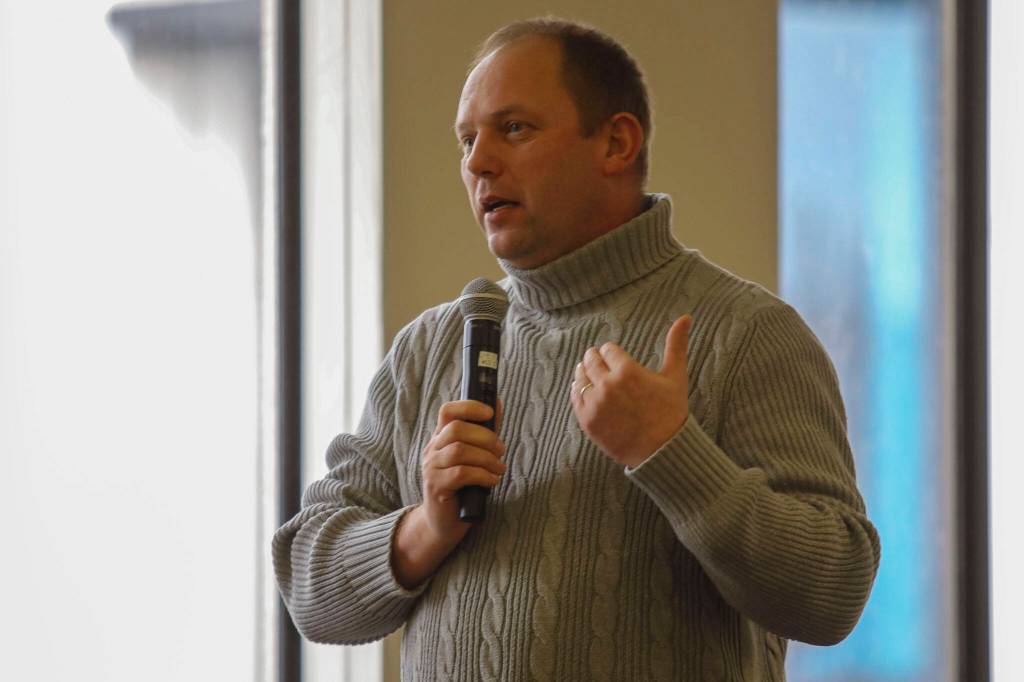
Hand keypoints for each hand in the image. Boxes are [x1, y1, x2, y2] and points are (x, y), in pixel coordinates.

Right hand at [419, 399, 505, 544]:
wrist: (443, 522)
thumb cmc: (462, 487)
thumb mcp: (474, 456)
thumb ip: (484, 431)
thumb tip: (497, 402)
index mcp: (440, 439)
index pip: (447, 411)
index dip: (469, 407)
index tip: (490, 413)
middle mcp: (432, 450)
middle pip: (456, 429)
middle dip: (485, 437)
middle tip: (501, 451)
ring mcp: (432, 468)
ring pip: (459, 450)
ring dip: (486, 458)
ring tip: (499, 469)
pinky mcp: (437, 487)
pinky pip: (462, 473)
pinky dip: (483, 475)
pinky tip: (492, 481)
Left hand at [571, 315, 691, 468]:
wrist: (662, 451)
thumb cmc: (671, 412)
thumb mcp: (675, 376)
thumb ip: (676, 344)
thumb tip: (686, 316)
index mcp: (628, 371)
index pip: (608, 349)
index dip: (612, 352)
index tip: (614, 355)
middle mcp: (608, 385)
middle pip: (591, 360)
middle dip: (595, 358)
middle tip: (597, 359)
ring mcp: (595, 403)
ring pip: (580, 377)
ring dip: (584, 372)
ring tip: (589, 372)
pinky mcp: (587, 420)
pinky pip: (575, 398)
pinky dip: (578, 391)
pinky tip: (585, 389)